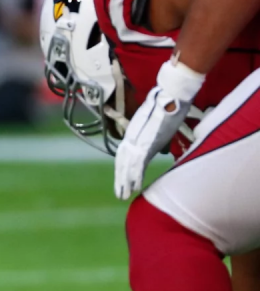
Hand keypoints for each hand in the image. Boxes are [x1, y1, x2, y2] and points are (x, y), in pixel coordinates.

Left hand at [114, 59, 205, 199]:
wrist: (170, 96)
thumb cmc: (167, 106)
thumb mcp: (159, 125)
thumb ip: (156, 138)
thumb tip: (160, 149)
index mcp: (135, 135)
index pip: (124, 156)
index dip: (122, 169)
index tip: (123, 181)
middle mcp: (133, 139)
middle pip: (122, 162)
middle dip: (121, 179)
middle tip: (120, 194)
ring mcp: (138, 141)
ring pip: (127, 165)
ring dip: (125, 181)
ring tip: (123, 194)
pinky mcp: (146, 142)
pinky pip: (138, 162)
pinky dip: (135, 175)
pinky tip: (134, 186)